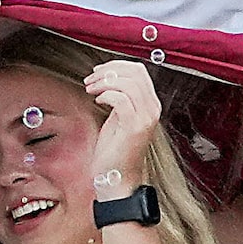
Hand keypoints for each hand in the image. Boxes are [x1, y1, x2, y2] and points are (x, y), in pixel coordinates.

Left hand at [84, 57, 160, 194]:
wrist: (117, 178)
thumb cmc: (114, 149)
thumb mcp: (117, 116)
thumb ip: (118, 97)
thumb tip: (107, 77)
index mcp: (149, 104)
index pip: (139, 71)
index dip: (116, 65)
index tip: (97, 71)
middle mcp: (153, 109)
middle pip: (135, 73)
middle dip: (108, 71)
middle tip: (89, 80)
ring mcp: (146, 118)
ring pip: (129, 83)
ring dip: (104, 82)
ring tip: (91, 89)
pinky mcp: (135, 127)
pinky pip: (122, 100)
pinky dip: (107, 95)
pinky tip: (97, 101)